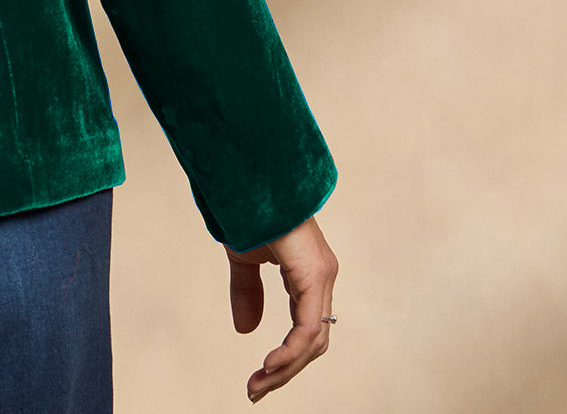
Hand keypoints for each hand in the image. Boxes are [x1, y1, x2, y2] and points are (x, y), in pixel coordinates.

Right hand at [226, 216, 337, 401]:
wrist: (248, 175)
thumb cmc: (249, 208)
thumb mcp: (244, 258)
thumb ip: (247, 292)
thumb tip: (245, 330)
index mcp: (309, 276)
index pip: (305, 331)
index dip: (284, 359)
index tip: (257, 379)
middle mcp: (322, 280)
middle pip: (312, 344)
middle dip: (284, 373)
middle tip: (255, 391)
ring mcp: (322, 277)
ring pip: (312, 341)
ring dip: (285, 369)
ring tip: (257, 385)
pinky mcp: (314, 275)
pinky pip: (307, 326)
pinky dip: (290, 350)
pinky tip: (271, 366)